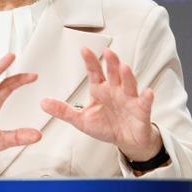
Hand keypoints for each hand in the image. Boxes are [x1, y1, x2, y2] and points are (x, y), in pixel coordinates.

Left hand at [41, 48, 161, 161]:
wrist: (127, 141)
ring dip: (127, 76)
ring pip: (129, 84)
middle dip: (111, 63)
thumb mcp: (81, 120)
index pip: (95, 72)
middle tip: (107, 52)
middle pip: (113, 74)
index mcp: (100, 90)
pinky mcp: (141, 111)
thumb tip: (43, 103)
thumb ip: (63, 111)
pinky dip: (147, 98)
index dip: (90, 62)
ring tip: (124, 67)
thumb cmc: (106, 126)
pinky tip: (148, 92)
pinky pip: (144, 103)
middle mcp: (115, 90)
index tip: (84, 50)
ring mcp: (129, 99)